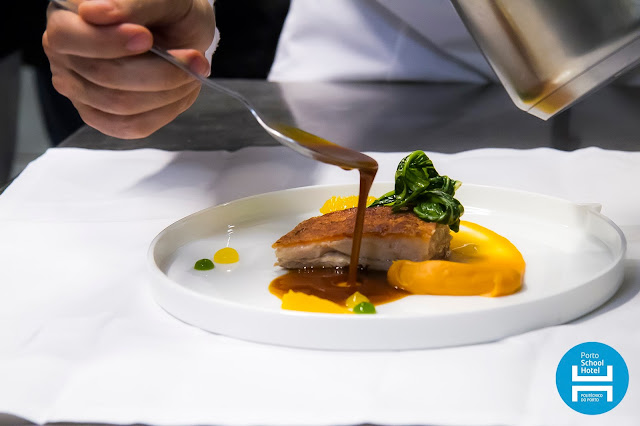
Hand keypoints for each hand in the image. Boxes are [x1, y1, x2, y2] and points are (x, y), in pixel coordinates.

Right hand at [43, 0, 214, 138]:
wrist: (181, 28)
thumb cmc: (165, 9)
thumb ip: (131, 2)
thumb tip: (95, 13)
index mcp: (65, 18)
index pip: (67, 37)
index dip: (108, 43)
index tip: (146, 37)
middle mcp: (65, 57)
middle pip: (104, 76)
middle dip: (159, 70)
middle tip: (193, 57)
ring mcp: (80, 91)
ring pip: (122, 106)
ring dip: (169, 91)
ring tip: (193, 71)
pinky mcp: (102, 117)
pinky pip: (133, 127)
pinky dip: (166, 111)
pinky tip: (183, 90)